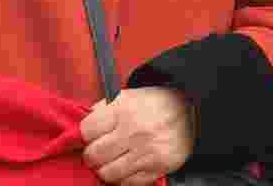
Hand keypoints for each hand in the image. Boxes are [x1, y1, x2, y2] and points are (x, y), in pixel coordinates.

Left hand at [81, 88, 195, 185]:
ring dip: (107, 169)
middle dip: (93, 155)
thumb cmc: (155, 103)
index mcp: (125, 109)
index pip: (86, 131)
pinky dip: (124, 178)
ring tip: (114, 160)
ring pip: (108, 174)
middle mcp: (135, 131)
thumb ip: (103, 109)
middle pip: (94, 156)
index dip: (85, 136)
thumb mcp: (128, 96)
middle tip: (99, 152)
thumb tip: (82, 127)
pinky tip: (129, 165)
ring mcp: (147, 152)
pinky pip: (128, 183)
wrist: (190, 109)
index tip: (90, 137)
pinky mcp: (158, 167)